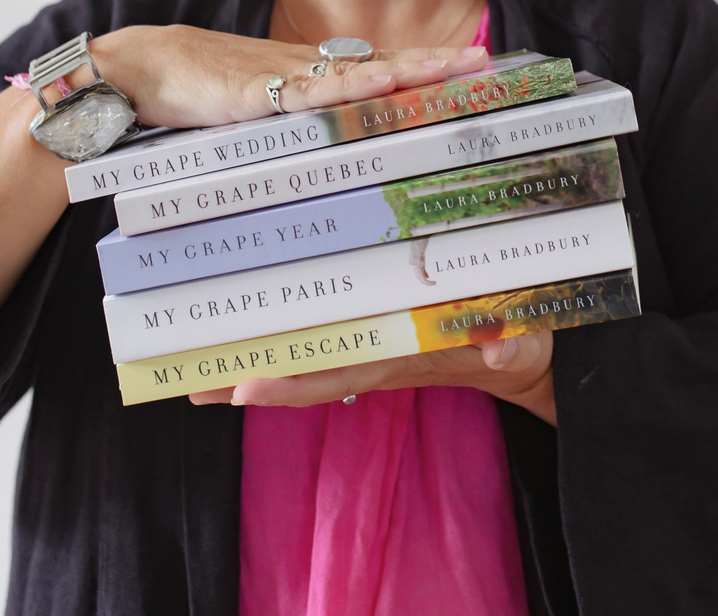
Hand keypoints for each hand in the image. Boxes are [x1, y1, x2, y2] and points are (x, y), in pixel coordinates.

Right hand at [89, 25, 488, 129]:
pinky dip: (345, 87)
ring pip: (356, 72)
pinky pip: (307, 92)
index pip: (377, 68)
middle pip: (381, 64)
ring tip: (450, 68)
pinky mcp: (252, 93)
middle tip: (483, 63)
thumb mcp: (260, 105)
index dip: (422, 67)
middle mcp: (305, 69)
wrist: (143, 66)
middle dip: (433, 64)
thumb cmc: (200, 87)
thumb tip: (337, 140)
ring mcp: (282, 78)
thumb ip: (298, 118)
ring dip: (406, 70)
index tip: (467, 68)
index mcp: (309, 73)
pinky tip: (378, 85)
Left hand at [187, 330, 556, 426]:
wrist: (528, 357)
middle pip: (308, 369)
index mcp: (408, 356)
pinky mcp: (378, 331)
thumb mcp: (529, 343)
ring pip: (307, 355)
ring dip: (254, 363)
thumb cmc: (525, 345)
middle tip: (188, 384)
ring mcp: (376, 344)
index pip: (344, 370)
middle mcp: (381, 354)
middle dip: (251, 378)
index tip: (247, 386)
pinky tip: (249, 339)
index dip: (297, 379)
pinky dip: (285, 344)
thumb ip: (516, 344)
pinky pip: (324, 339)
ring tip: (194, 370)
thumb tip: (499, 345)